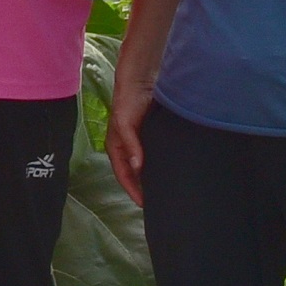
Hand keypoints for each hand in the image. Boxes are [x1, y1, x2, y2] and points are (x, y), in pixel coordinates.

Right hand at [107, 61, 155, 204]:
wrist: (141, 80)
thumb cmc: (127, 101)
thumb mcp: (125, 124)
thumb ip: (131, 145)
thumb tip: (137, 167)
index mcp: (116, 147)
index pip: (123, 175)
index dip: (132, 190)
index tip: (145, 205)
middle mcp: (127, 148)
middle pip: (133, 174)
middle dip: (141, 188)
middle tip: (157, 203)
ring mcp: (139, 142)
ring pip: (144, 166)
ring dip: (150, 178)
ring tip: (163, 191)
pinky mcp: (152, 136)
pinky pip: (155, 156)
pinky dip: (159, 165)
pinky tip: (169, 170)